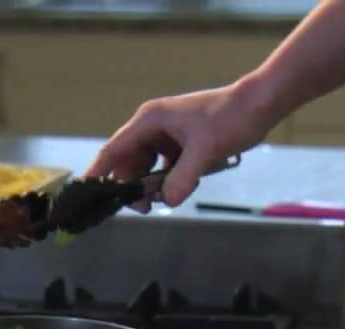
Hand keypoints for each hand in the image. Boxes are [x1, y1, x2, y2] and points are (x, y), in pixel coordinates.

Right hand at [84, 78, 277, 207]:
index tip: (86, 192)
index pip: (114, 150)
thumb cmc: (230, 118)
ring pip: (147, 168)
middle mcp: (152, 127)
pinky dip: (170, 181)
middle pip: (128, 164)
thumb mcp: (205, 150)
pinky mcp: (180, 145)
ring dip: (153, 186)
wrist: (258, 106)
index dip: (99, 172)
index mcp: (149, 121)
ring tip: (165, 198)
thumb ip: (184, 177)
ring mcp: (166, 136)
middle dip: (133, 186)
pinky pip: (165, 169)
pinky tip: (186, 186)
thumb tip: (167, 201)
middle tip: (146, 207)